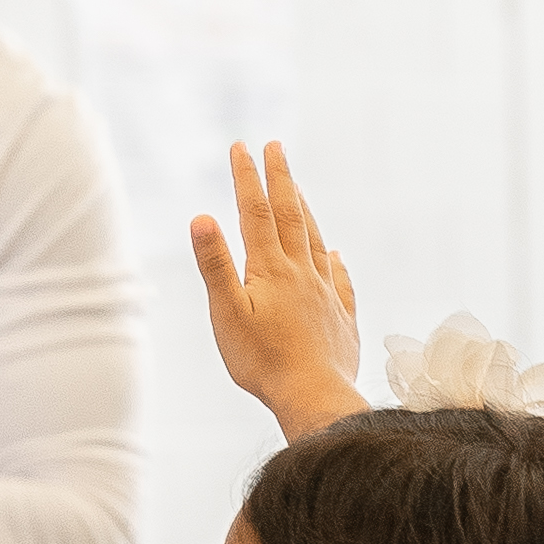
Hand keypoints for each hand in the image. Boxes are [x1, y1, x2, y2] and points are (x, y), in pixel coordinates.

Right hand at [189, 142, 366, 440]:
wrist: (314, 396)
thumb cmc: (263, 361)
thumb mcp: (227, 312)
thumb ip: (216, 264)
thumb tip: (201, 217)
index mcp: (270, 269)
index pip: (256, 212)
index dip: (247, 178)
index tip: (241, 147)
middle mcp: (302, 273)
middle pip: (290, 216)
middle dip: (280, 179)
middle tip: (275, 147)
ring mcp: (325, 294)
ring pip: (315, 241)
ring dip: (304, 211)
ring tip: (297, 189)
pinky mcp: (341, 319)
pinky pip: (340, 281)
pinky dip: (334, 263)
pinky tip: (334, 256)